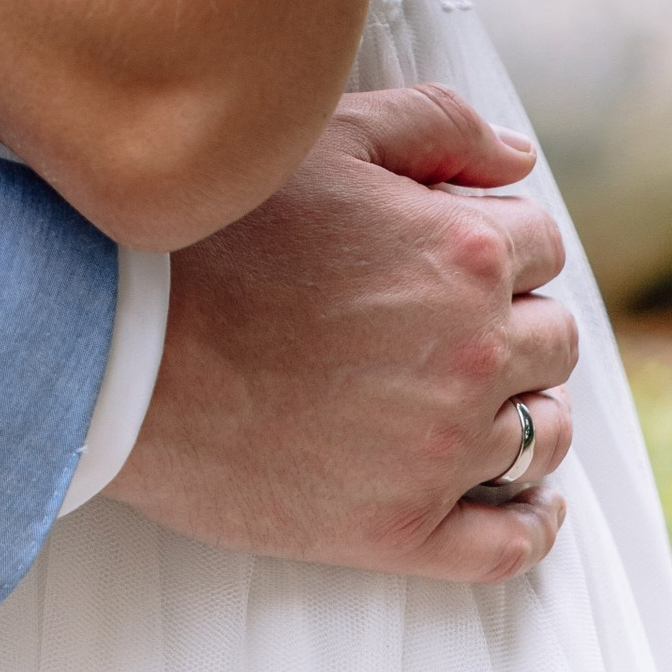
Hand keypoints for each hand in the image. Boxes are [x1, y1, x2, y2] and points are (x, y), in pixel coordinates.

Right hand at [109, 86, 577, 580]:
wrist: (119, 340)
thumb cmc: (210, 230)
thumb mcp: (324, 137)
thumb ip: (438, 126)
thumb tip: (515, 156)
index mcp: (461, 252)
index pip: (540, 242)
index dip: (501, 237)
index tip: (458, 248)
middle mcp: (470, 352)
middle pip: (552, 338)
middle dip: (517, 318)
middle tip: (452, 316)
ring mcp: (440, 449)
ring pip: (544, 434)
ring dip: (525, 408)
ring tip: (474, 395)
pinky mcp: (402, 528)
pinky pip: (511, 544)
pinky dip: (530, 522)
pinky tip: (522, 500)